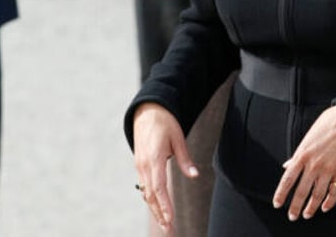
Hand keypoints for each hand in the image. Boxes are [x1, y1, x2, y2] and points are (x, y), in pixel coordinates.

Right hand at [133, 103, 199, 233]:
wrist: (147, 111)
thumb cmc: (165, 123)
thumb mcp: (178, 137)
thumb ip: (185, 159)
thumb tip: (195, 175)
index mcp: (154, 158)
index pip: (158, 187)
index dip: (164, 204)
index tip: (170, 218)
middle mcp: (144, 165)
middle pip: (151, 195)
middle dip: (160, 214)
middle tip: (169, 230)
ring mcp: (140, 166)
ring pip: (146, 193)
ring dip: (155, 210)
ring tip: (164, 224)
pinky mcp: (140, 165)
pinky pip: (144, 186)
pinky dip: (151, 199)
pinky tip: (157, 208)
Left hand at [272, 105, 335, 220]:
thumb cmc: (326, 126)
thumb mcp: (306, 138)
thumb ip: (297, 155)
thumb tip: (287, 166)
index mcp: (301, 156)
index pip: (287, 180)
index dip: (281, 194)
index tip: (277, 204)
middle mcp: (313, 165)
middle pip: (301, 192)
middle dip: (295, 206)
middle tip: (292, 216)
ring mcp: (327, 170)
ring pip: (317, 195)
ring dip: (311, 207)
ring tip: (307, 214)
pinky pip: (334, 192)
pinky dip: (329, 202)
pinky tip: (325, 207)